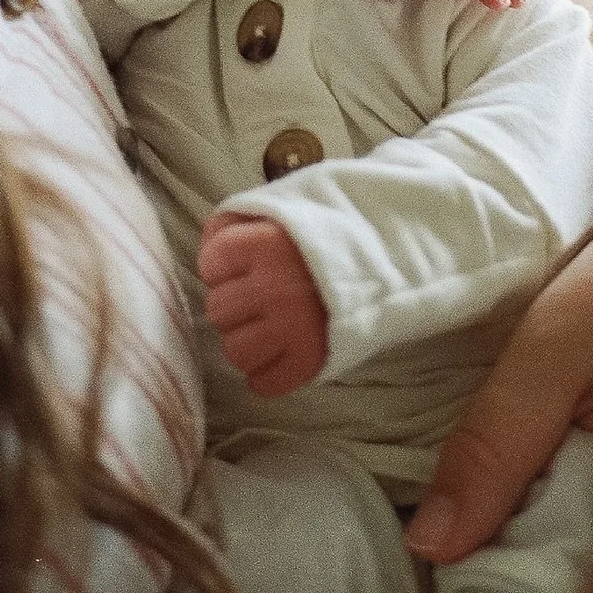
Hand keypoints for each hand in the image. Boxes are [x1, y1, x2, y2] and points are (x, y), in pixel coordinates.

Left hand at [197, 213, 328, 396]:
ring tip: (268, 327)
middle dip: (234, 304)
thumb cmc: (325, 234)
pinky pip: (264, 384)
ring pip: (235, 351)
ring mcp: (291, 328)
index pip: (211, 263)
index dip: (222, 265)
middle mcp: (274, 287)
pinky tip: (278, 354)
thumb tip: (206, 248)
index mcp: (266, 244)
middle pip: (218, 311)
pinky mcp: (309, 361)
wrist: (385, 261)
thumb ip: (235, 221)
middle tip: (259, 297)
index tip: (244, 263)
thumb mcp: (280, 209)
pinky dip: (266, 374)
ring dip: (247, 341)